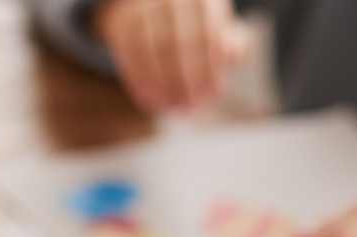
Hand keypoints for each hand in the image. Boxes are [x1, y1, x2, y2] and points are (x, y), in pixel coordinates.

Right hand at [94, 0, 249, 111]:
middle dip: (186, 81)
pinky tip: (150, 100)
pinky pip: (131, 56)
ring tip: (171, 107)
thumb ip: (229, 43)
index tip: (212, 96)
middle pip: (179, 44)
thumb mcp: (216, 29)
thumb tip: (234, 53)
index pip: (208, 36)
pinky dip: (141, 80)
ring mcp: (144, 8)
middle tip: (190, 106)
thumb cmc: (193, 26)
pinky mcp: (123, 22)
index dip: (210, 70)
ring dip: (163, 84)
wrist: (149, 9)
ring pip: (154, 51)